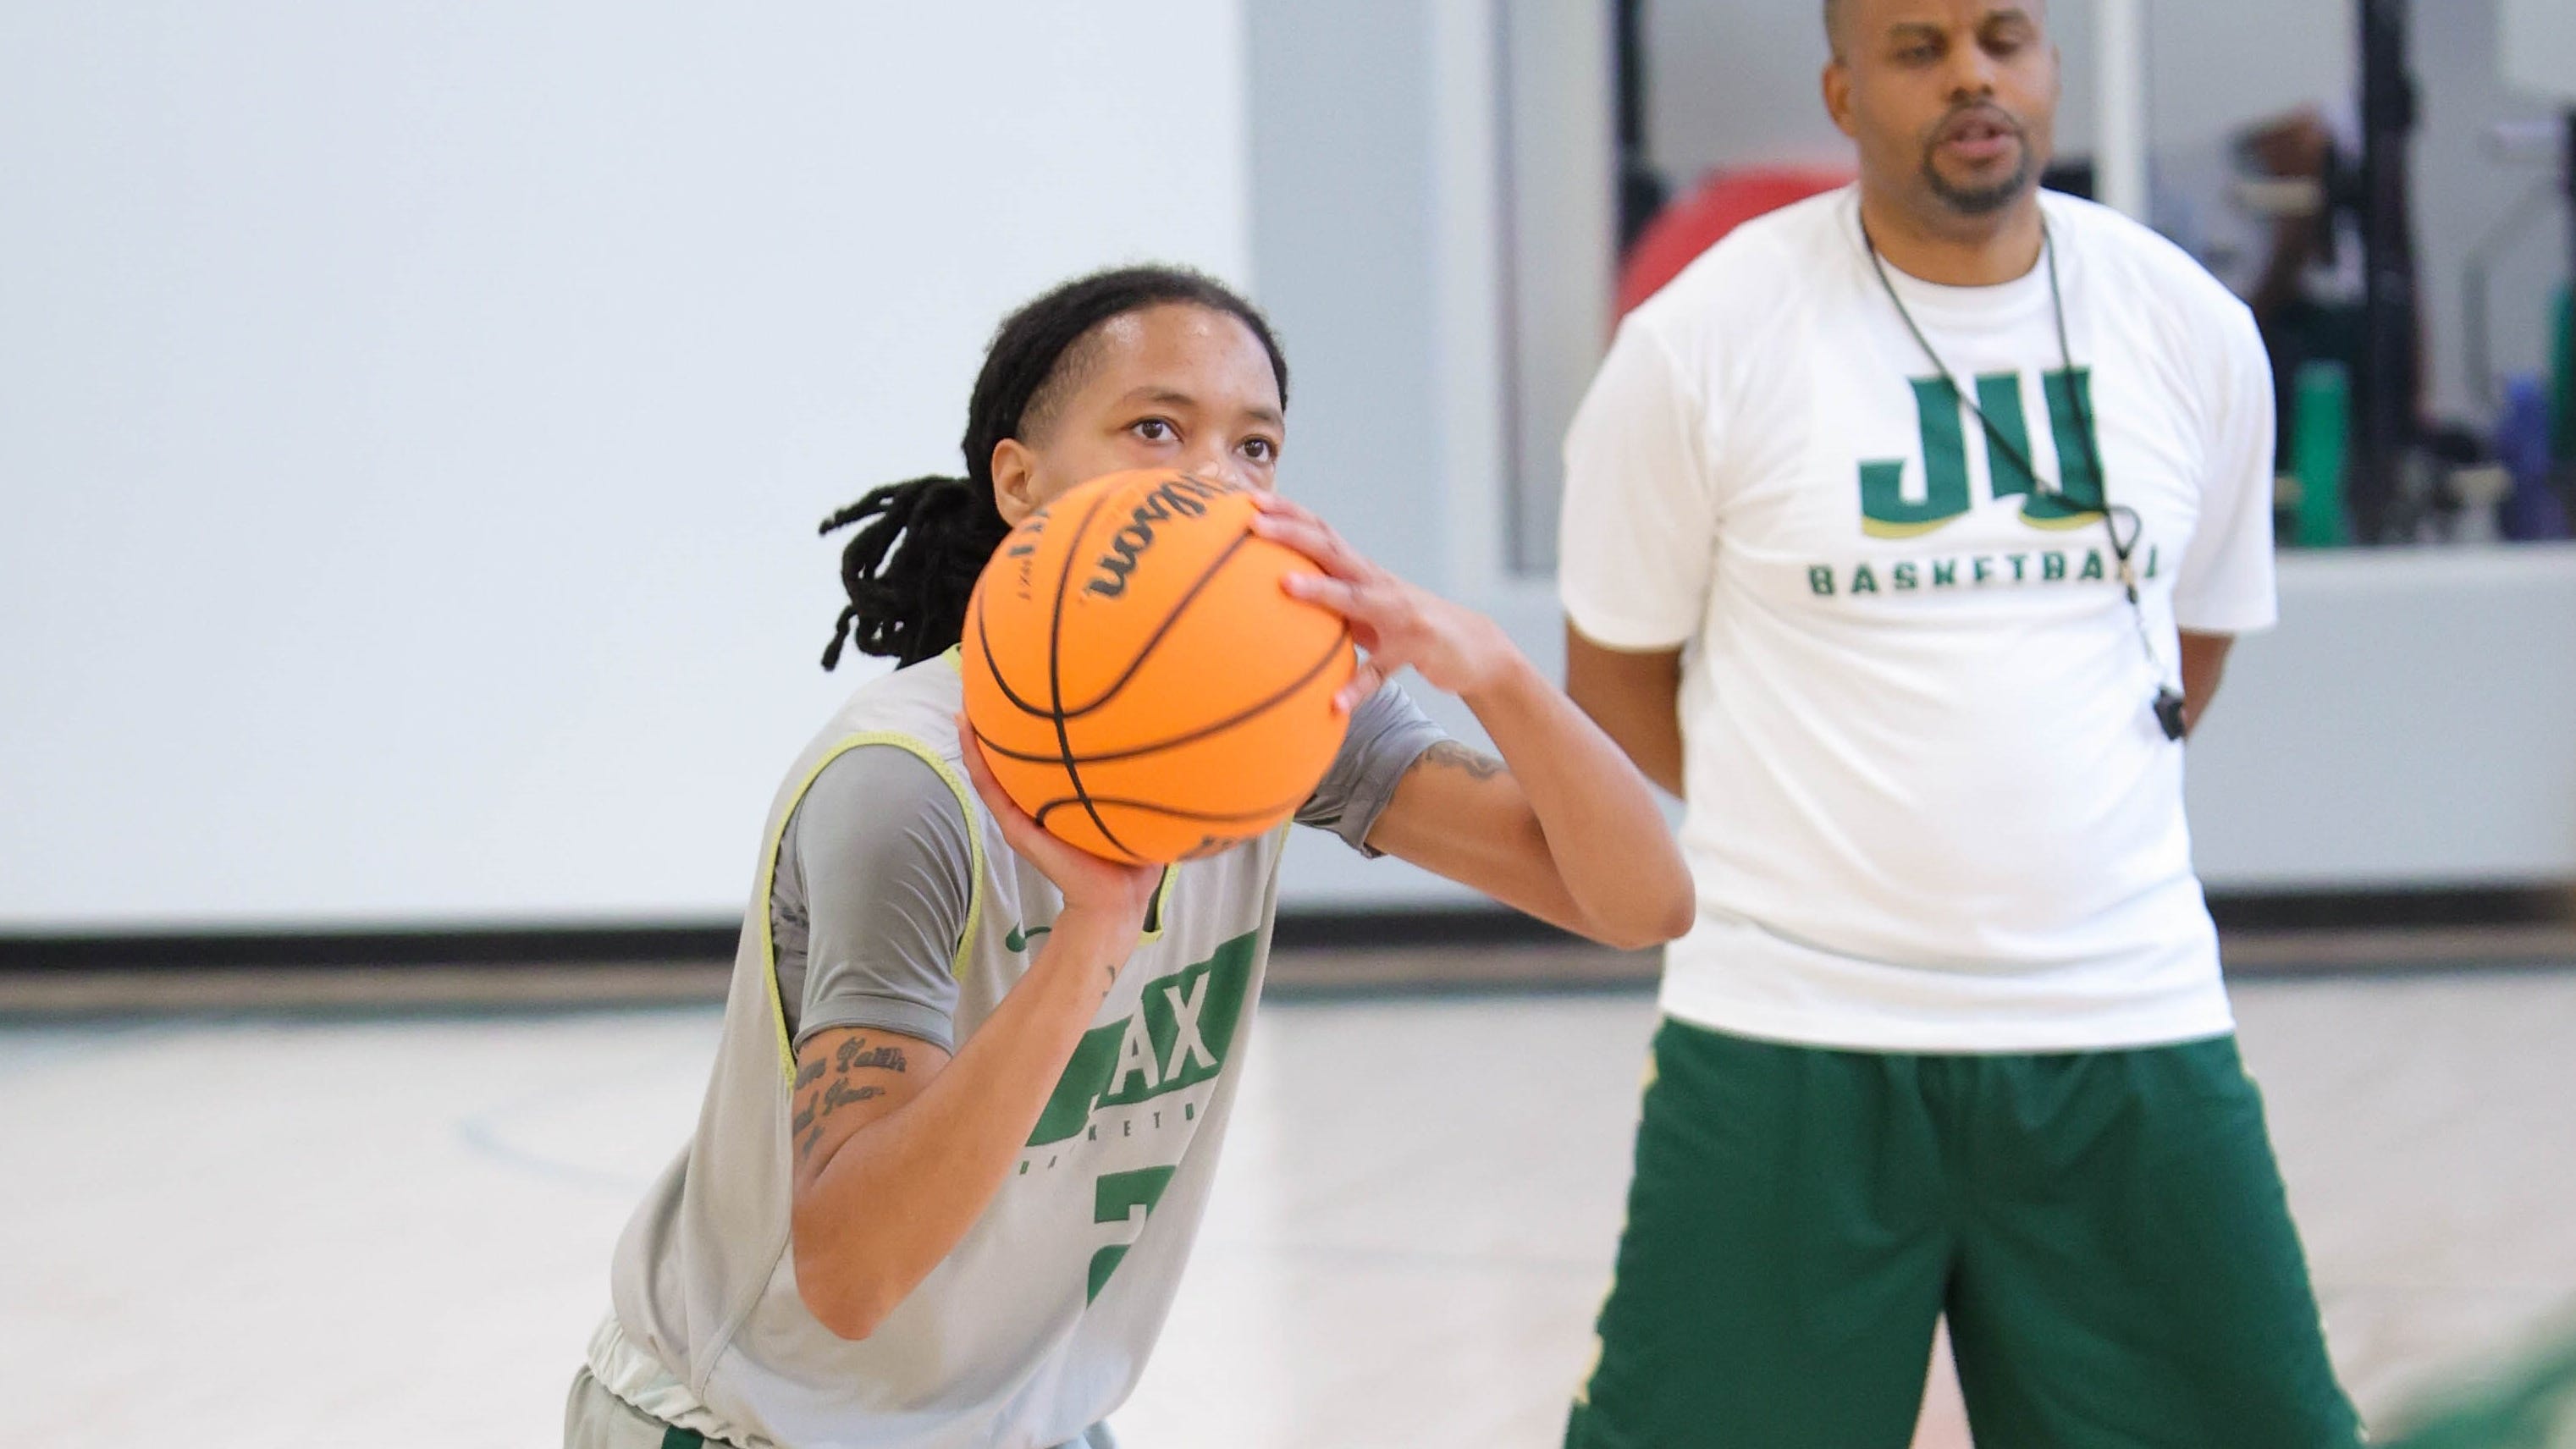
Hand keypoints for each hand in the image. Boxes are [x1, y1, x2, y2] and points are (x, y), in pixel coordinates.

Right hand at [954, 713, 1163, 929]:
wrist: (1116, 898)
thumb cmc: (1130, 857)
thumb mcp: (1134, 805)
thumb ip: (1139, 778)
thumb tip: (1164, 738)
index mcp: (1059, 803)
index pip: (1040, 763)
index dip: (1031, 733)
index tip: (1028, 695)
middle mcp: (1037, 807)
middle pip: (1011, 763)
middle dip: (999, 729)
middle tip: (988, 691)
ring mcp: (1022, 818)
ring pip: (991, 771)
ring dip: (976, 739)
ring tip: (965, 705)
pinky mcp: (1016, 828)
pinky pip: (989, 789)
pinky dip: (975, 759)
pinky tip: (966, 729)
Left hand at [1247, 492, 1516, 708]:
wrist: (1472, 647)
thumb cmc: (1405, 626)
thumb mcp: (1366, 608)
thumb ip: (1330, 599)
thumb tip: (1273, 600)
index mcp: (1361, 571)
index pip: (1321, 532)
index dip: (1288, 513)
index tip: (1250, 501)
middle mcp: (1377, 583)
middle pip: (1330, 549)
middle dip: (1292, 533)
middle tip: (1254, 524)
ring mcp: (1398, 613)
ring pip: (1354, 598)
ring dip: (1320, 591)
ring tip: (1284, 586)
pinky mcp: (1415, 648)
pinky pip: (1379, 672)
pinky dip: (1357, 687)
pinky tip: (1335, 703)